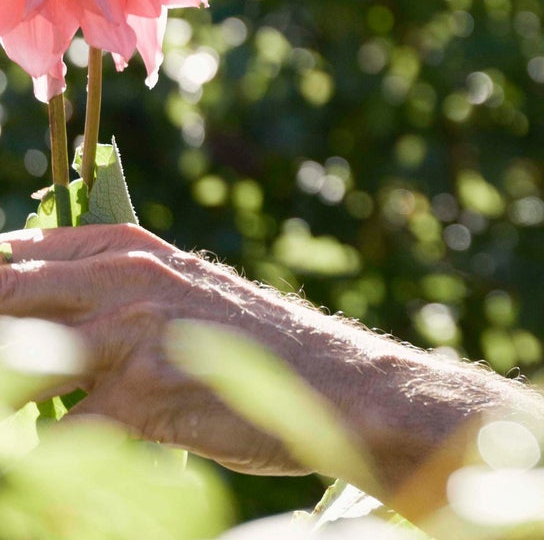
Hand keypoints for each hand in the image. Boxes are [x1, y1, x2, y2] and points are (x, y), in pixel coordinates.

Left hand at [0, 223, 358, 472]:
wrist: (328, 381)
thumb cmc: (244, 343)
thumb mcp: (177, 290)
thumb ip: (107, 287)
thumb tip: (24, 291)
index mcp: (126, 249)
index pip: (12, 256)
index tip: (6, 329)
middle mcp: (125, 279)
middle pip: (4, 295)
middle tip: (9, 378)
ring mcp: (133, 334)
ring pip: (16, 363)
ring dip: (8, 399)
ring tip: (15, 430)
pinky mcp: (143, 396)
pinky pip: (56, 438)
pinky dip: (44, 465)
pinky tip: (56, 477)